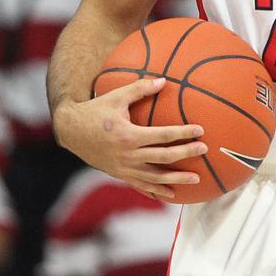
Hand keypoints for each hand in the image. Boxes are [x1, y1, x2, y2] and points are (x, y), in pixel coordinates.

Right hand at [53, 77, 205, 198]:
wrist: (71, 131)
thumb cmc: (95, 110)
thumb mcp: (116, 96)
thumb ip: (140, 88)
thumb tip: (164, 80)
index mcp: (128, 135)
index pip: (162, 135)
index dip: (182, 133)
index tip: (199, 131)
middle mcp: (127, 154)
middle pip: (163, 157)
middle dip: (186, 154)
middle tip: (204, 150)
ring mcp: (124, 168)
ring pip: (155, 177)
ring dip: (177, 179)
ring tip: (196, 179)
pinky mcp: (120, 174)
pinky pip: (141, 186)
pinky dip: (157, 191)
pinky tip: (172, 194)